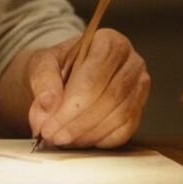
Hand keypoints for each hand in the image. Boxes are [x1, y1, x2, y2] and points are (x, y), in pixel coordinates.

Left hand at [26, 29, 149, 148]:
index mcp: (109, 42)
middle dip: (76, 124)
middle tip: (52, 136)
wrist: (67, 74)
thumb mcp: (42, 63)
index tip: (47, 124)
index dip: (70, 106)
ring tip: (61, 140)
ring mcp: (140, 87)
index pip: (93, 77)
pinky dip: (99, 140)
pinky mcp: (139, 110)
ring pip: (118, 117)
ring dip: (86, 134)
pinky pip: (124, 131)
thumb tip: (48, 102)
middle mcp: (132, 62)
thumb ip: (43, 79)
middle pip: (108, 99)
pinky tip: (78, 141)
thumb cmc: (58, 65)